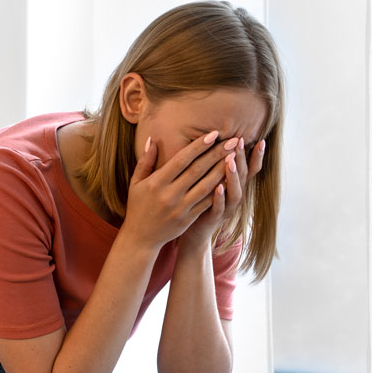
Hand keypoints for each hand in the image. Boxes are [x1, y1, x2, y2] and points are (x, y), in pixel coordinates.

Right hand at [121, 132, 246, 251]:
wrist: (140, 238)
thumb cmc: (138, 207)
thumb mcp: (136, 183)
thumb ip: (145, 161)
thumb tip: (152, 139)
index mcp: (157, 182)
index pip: (182, 160)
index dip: (199, 146)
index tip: (214, 134)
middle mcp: (170, 194)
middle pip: (198, 170)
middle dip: (217, 154)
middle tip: (233, 141)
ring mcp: (180, 208)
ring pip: (206, 186)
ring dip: (222, 170)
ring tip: (235, 156)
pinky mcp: (188, 219)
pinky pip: (207, 202)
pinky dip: (219, 191)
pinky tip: (230, 179)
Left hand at [178, 136, 265, 249]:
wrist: (195, 231)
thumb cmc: (202, 201)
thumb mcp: (213, 181)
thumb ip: (218, 164)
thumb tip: (220, 140)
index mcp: (236, 186)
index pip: (251, 170)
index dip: (257, 157)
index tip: (261, 140)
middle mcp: (235, 197)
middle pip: (243, 177)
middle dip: (242, 159)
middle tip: (239, 141)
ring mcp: (227, 209)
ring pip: (235, 193)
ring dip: (233, 177)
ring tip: (230, 161)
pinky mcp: (214, 219)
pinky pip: (219, 208)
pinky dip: (219, 198)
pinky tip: (217, 187)